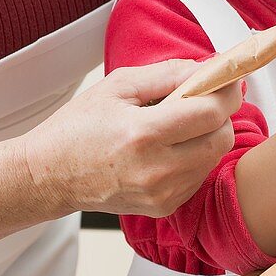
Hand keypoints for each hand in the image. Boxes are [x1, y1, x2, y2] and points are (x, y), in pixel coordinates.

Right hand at [22, 60, 241, 218]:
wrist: (48, 176)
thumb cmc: (77, 128)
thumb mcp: (119, 85)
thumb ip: (169, 73)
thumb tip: (209, 68)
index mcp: (143, 134)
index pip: (211, 113)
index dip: (226, 91)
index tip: (227, 78)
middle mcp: (156, 170)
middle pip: (222, 138)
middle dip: (220, 113)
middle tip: (203, 98)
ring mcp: (161, 194)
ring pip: (214, 157)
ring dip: (208, 134)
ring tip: (178, 123)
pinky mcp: (163, 207)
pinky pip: (199, 175)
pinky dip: (196, 156)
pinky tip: (171, 146)